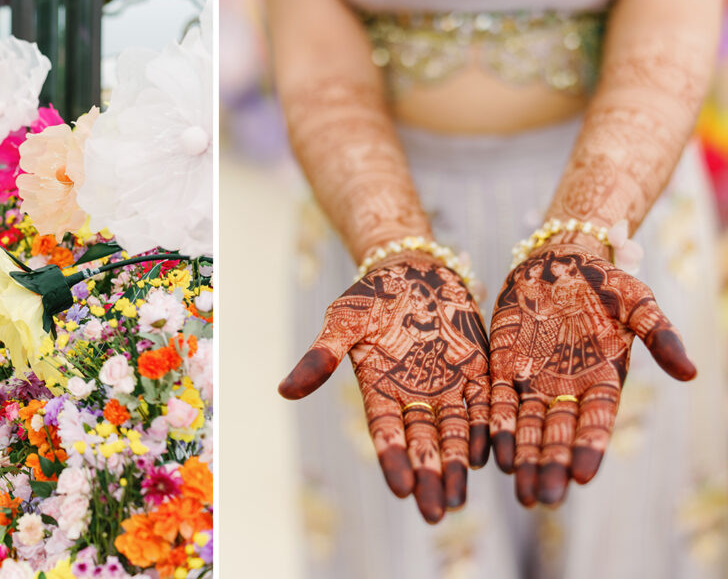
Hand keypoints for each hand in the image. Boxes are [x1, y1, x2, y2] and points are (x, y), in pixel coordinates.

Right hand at [279, 252, 490, 522]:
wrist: (413, 268)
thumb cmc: (371, 294)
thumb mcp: (343, 321)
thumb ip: (322, 355)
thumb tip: (284, 392)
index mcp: (379, 389)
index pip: (387, 433)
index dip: (394, 460)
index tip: (400, 489)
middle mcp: (414, 396)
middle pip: (424, 443)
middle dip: (429, 477)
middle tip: (436, 511)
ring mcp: (448, 386)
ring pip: (456, 434)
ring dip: (459, 466)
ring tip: (461, 497)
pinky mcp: (476, 372)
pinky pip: (485, 406)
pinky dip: (490, 431)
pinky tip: (494, 456)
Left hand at [489, 244, 694, 506]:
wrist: (555, 262)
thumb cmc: (601, 281)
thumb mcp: (636, 300)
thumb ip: (660, 334)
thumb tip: (691, 372)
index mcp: (603, 379)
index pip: (596, 420)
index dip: (590, 447)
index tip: (583, 476)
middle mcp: (568, 388)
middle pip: (559, 434)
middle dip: (552, 466)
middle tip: (544, 498)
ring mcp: (535, 381)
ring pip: (528, 427)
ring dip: (523, 458)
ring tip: (520, 491)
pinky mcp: (504, 368)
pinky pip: (498, 402)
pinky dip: (494, 427)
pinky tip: (488, 454)